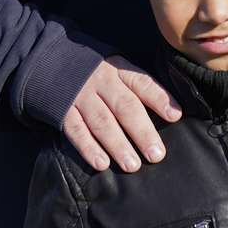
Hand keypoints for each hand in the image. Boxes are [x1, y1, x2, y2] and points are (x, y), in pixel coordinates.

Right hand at [62, 56, 181, 172]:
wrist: (51, 61)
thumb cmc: (96, 72)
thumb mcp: (117, 68)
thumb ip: (137, 87)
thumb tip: (171, 113)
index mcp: (119, 69)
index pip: (142, 83)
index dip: (159, 99)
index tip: (175, 115)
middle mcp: (102, 82)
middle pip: (125, 107)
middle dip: (142, 132)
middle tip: (156, 154)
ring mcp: (81, 96)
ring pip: (102, 122)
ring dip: (118, 145)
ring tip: (132, 165)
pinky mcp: (63, 111)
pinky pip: (77, 131)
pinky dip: (89, 148)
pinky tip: (102, 164)